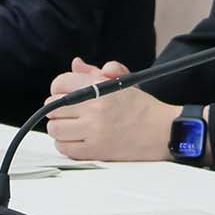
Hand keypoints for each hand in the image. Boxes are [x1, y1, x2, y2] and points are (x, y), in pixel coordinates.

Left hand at [44, 57, 177, 160]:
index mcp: (99, 87)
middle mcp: (94, 107)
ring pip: (54, 129)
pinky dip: (67, 145)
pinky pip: (63, 148)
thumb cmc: (142, 108)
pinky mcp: (94, 150)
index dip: (59, 89)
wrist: (163, 131)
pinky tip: (79, 140)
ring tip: (74, 127)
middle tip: (70, 113)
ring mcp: (93, 130)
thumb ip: (95, 72)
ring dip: (61, 128)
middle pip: (52, 107)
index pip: (60, 84)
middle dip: (58, 109)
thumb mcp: (121, 83)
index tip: (64, 94)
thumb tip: (76, 64)